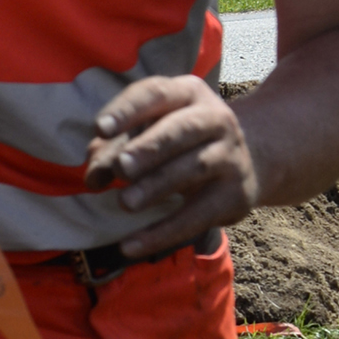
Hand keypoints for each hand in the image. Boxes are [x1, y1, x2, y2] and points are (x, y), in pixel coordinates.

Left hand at [83, 73, 260, 258]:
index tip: (100, 129)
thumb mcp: (150, 133)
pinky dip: (163, 232)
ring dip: (157, 186)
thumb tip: (94, 175)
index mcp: (187, 93)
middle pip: (182, 130)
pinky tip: (131, 245)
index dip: (128, 110)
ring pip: (194, 168)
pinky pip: (197, 215)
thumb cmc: (179, 142)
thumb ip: (115, 149)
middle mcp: (215, 118)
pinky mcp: (235, 195)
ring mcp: (230, 155)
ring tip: (125, 203)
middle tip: (121, 167)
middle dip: (150, 148)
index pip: (156, 93)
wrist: (244, 161)